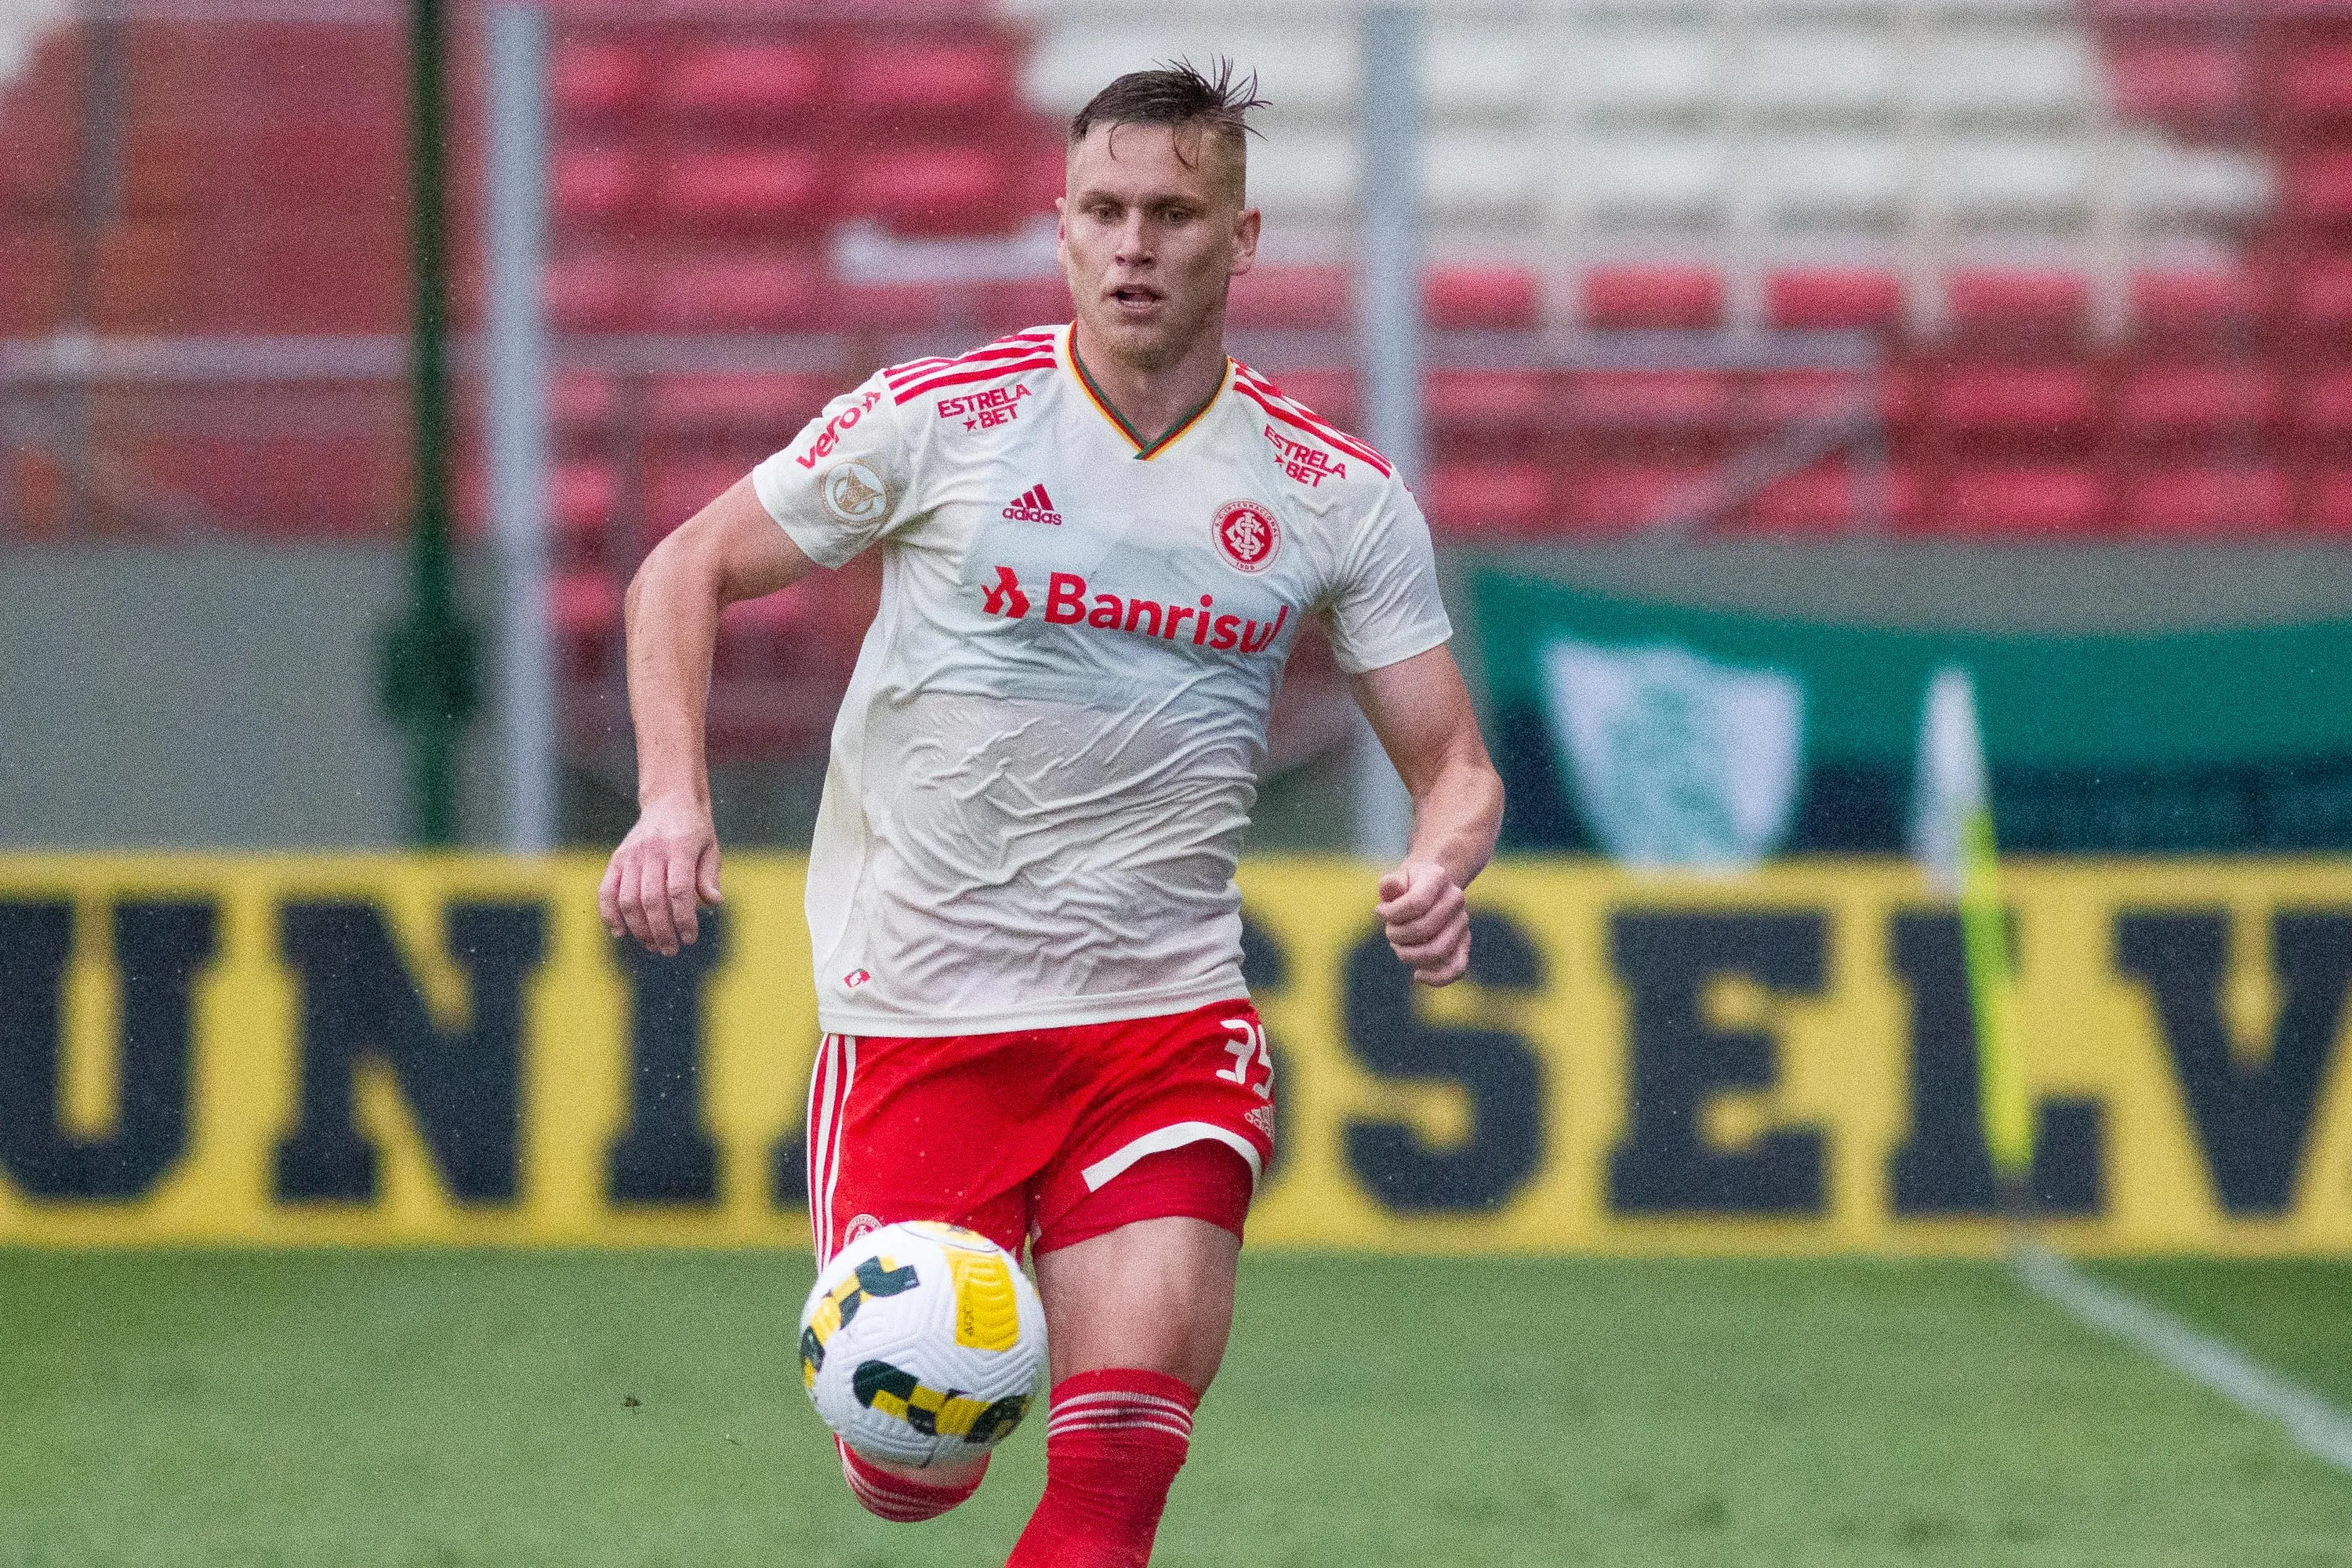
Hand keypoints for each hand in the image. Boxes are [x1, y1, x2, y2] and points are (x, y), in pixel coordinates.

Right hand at [599, 795, 722, 956]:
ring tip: (653, 946)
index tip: (689, 939)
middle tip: (670, 950)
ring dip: (639, 928)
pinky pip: (606, 891)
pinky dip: (609, 914)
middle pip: (652, 899)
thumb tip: (713, 903)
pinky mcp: (617, 859)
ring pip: (628, 899)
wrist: (669, 801)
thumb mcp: (710, 848)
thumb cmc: (695, 831)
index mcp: (680, 847)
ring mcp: (631, 855)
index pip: (678, 890)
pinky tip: (619, 933)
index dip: (682, 919)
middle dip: (661, 930)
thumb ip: (709, 876)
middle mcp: (651, 850)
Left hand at [1375, 859, 1470, 985]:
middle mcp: (1456, 899)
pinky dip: (1436, 977)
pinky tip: (1417, 975)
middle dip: (1397, 935)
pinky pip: (1457, 968)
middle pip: (1424, 928)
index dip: (1392, 914)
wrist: (1427, 891)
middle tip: (1389, 931)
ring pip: (1437, 951)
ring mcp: (1462, 923)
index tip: (1380, 911)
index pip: (1416, 903)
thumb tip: (1389, 886)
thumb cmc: (1405, 888)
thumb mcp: (1395, 880)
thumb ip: (1390, 884)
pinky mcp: (1464, 944)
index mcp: (1438, 877)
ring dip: (1409, 954)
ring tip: (1399, 947)